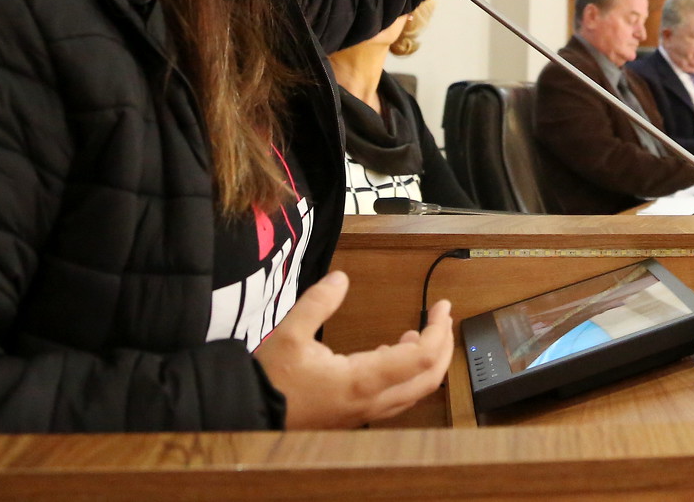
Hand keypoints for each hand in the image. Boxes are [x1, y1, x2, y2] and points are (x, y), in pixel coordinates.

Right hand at [254, 273, 453, 428]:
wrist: (250, 414)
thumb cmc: (271, 379)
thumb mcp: (290, 333)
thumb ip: (318, 303)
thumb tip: (341, 278)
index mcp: (363, 381)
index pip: (421, 358)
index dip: (439, 330)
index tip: (442, 306)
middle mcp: (371, 401)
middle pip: (429, 379)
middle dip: (443, 346)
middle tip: (442, 319)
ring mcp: (365, 412)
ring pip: (415, 391)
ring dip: (427, 362)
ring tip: (419, 332)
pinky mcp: (356, 415)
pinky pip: (396, 396)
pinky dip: (407, 374)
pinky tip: (391, 353)